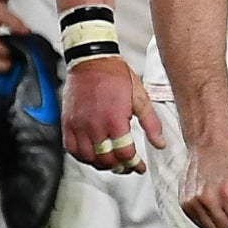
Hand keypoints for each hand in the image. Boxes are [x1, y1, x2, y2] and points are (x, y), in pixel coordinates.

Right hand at [63, 57, 163, 173]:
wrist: (91, 60)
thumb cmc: (116, 76)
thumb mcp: (140, 97)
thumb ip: (151, 123)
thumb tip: (160, 144)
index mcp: (115, 119)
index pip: (124, 153)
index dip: (134, 164)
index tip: (139, 167)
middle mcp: (95, 125)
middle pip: (106, 159)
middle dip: (119, 166)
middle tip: (126, 165)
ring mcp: (79, 125)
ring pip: (88, 158)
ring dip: (101, 164)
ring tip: (111, 160)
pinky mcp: (68, 123)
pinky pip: (72, 149)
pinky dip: (82, 156)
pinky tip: (92, 154)